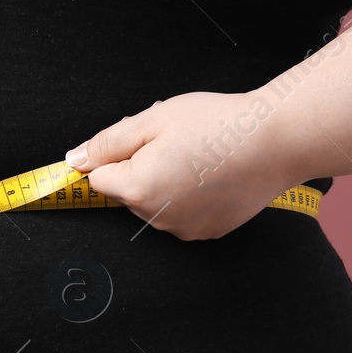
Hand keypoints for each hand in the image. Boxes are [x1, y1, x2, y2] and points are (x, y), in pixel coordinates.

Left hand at [65, 91, 299, 240]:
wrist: (277, 141)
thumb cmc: (216, 124)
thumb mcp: (153, 120)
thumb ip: (107, 143)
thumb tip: (74, 161)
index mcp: (137, 190)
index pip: (98, 178)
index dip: (116, 154)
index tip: (144, 140)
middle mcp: (158, 219)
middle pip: (126, 192)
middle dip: (139, 167)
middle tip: (175, 142)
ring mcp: (184, 230)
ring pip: (153, 204)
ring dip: (163, 182)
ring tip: (198, 156)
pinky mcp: (208, 232)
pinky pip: (180, 213)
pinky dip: (188, 196)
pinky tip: (212, 174)